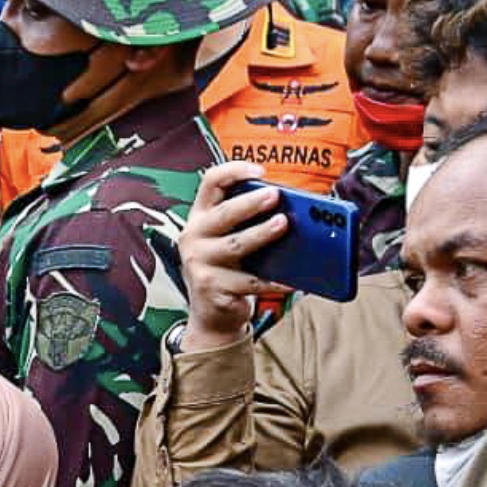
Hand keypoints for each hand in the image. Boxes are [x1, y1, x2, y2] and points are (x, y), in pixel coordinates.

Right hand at [176, 160, 289, 352]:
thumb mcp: (229, 240)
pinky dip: (274, 281)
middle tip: (275, 195)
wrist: (212, 315)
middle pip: (223, 214)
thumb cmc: (228, 270)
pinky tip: (292, 278)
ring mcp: (200, 263)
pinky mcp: (212, 288)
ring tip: (283, 224)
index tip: (259, 170)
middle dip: (250, 203)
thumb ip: (247, 222)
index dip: (234, 171)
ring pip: (235, 246)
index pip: (210, 183)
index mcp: (200, 217)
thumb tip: (289, 208)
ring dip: (261, 234)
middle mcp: (194, 237)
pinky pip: (250, 282)